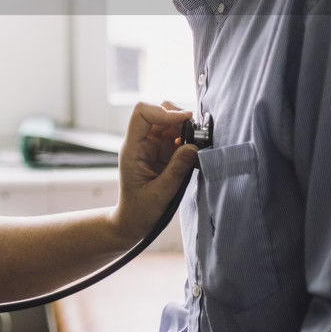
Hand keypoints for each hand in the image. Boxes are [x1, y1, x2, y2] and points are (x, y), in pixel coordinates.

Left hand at [111, 101, 198, 246]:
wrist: (134, 220)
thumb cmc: (141, 210)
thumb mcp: (161, 193)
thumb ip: (177, 169)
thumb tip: (194, 147)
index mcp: (133, 148)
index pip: (142, 113)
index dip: (163, 112)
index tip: (185, 120)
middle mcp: (141, 141)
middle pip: (158, 111)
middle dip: (178, 116)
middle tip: (195, 133)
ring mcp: (152, 145)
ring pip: (170, 121)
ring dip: (186, 127)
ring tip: (197, 143)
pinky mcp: (163, 151)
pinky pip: (177, 135)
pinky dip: (188, 138)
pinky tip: (194, 151)